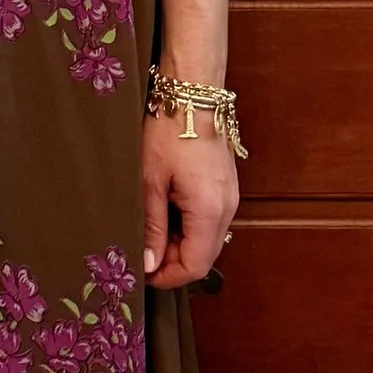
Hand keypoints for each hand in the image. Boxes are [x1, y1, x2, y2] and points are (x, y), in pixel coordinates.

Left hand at [141, 114, 235, 288]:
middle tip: (142, 247)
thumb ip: (152, 227)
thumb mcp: (150, 183)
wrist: (192, 95)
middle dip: (171, 260)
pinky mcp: (225, 189)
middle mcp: (227, 209)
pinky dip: (188, 225)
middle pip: (203, 256)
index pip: (196, 266)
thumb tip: (149, 263)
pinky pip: (209, 221)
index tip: (143, 272)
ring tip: (150, 223)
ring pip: (206, 240)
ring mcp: (229, 198)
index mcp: (210, 211)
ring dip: (179, 242)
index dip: (168, 276)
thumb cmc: (169, 132)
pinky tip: (166, 208)